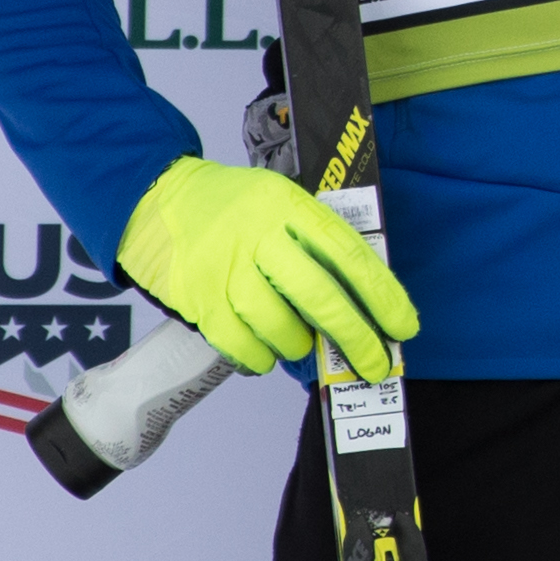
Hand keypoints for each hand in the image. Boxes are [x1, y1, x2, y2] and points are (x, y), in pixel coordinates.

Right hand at [117, 155, 419, 376]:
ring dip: (297, 345)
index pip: (349, 253)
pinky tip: (264, 353)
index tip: (404, 326)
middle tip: (374, 364)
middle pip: (318, 294)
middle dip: (354, 337)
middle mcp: (259, 234)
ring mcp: (224, 265)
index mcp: (290, 206)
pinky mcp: (195, 294)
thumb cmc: (230, 207)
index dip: (382, 295)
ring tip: (301, 346)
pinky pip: (237, 341)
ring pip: (277, 323)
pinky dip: (257, 356)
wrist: (156, 196)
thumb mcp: (280, 202)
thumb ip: (314, 242)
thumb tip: (360, 303)